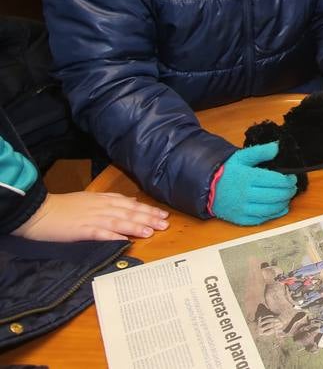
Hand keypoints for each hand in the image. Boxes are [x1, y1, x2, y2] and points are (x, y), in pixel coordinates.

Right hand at [14, 191, 169, 241]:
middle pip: (129, 212)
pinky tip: (125, 241)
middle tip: (165, 224)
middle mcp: (101, 207)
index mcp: (103, 200)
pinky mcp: (81, 230)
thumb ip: (111, 201)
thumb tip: (131, 202)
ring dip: (136, 226)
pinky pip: (100, 233)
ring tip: (151, 231)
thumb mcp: (90, 199)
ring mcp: (92, 218)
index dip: (147, 210)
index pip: (130, 204)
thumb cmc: (63, 206)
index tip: (163, 214)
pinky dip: (113, 237)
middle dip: (148, 218)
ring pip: (119, 222)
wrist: (39, 211)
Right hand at [213, 141, 297, 225]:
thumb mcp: (242, 157)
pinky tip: (280, 209)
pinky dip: (273, 215)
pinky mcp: (239, 219)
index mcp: (247, 177)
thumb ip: (260, 152)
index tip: (292, 177)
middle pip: (274, 195)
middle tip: (292, 188)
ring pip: (269, 209)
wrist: (207, 188)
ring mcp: (242, 208)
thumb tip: (277, 147)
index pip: (275, 181)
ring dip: (283, 204)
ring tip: (287, 197)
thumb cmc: (227, 171)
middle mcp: (245, 194)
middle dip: (288, 192)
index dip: (288, 180)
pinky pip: (260, 220)